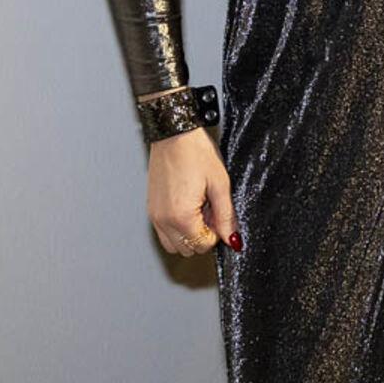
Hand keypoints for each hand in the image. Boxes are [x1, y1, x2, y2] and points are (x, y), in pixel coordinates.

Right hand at [147, 125, 237, 256]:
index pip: (203, 245)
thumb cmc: (197, 154)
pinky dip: (177, 227)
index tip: (220, 213)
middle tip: (211, 209)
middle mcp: (163, 221)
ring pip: (174, 244)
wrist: (174, 134)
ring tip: (200, 207)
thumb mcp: (220, 185)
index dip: (217, 232)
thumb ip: (226, 216)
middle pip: (188, 248)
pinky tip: (188, 205)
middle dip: (203, 234)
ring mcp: (154, 216)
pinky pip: (164, 232)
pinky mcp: (150, 209)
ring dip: (189, 233)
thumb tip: (232, 239)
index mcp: (181, 217)